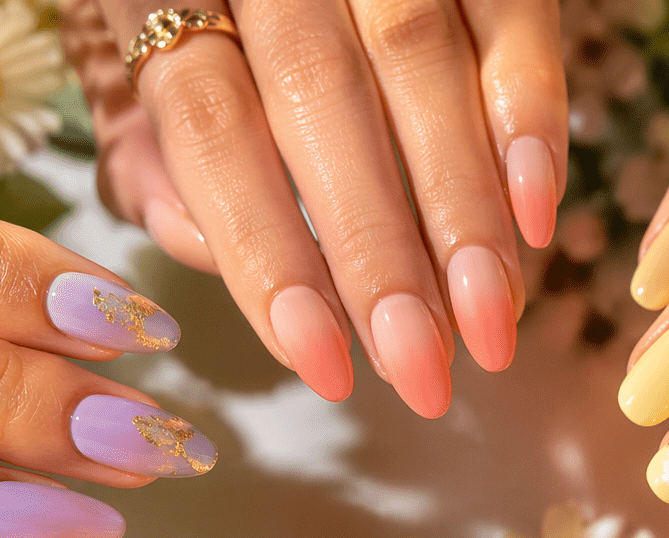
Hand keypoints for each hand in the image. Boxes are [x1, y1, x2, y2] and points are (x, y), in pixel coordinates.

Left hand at [62, 0, 566, 415]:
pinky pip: (512, 10)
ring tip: (492, 322)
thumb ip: (149, 145)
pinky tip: (540, 212)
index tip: (320, 364)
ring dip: (464, 205)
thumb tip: (204, 248)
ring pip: (420, 62)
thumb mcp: (128, 46)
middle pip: (321, 102)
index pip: (211, 126)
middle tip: (425, 372)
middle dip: (380, 254)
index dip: (267, 253)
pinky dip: (531, 110)